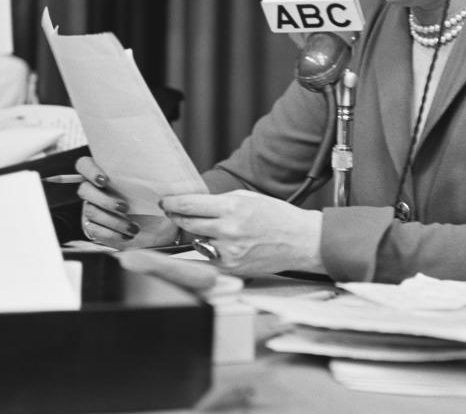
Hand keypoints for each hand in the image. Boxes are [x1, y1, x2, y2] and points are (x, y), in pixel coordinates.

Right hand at [75, 157, 176, 248]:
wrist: (158, 228)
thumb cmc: (154, 201)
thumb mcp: (155, 187)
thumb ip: (147, 176)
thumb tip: (154, 171)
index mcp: (105, 173)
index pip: (85, 165)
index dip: (90, 170)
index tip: (105, 180)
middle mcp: (95, 190)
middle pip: (84, 189)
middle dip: (105, 200)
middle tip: (124, 207)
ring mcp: (92, 208)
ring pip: (90, 211)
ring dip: (113, 220)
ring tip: (133, 227)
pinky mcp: (94, 227)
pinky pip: (94, 230)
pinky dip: (112, 234)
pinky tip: (126, 235)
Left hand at [160, 190, 324, 276]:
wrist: (300, 241)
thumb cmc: (277, 216)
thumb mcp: (248, 198)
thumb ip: (220, 202)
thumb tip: (193, 204)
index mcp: (232, 207)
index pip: (189, 205)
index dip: (172, 203)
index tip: (165, 202)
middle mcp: (228, 230)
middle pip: (187, 223)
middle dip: (177, 217)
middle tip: (173, 212)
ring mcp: (228, 252)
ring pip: (196, 241)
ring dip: (198, 235)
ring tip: (216, 230)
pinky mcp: (231, 268)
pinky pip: (208, 258)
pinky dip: (209, 250)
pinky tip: (221, 245)